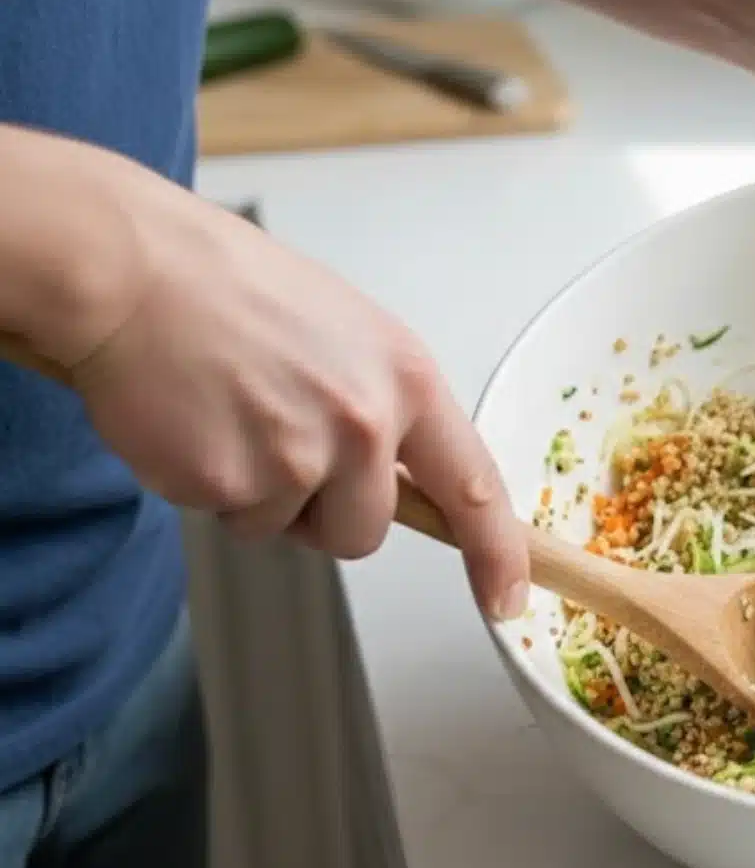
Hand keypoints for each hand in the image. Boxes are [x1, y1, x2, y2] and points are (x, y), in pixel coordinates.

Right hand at [66, 169, 530, 619]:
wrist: (132, 270)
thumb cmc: (232, 290)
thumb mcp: (349, 335)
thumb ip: (386, 407)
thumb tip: (403, 475)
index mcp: (407, 381)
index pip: (473, 487)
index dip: (496, 553)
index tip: (508, 597)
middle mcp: (365, 423)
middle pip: (366, 533)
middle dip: (324, 511)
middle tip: (277, 440)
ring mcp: (298, 457)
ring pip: (292, 529)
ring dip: (261, 497)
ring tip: (231, 417)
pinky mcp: (231, 483)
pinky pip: (230, 518)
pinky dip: (207, 485)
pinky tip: (194, 422)